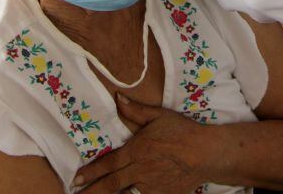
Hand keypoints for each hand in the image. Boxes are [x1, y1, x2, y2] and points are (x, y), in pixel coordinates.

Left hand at [72, 94, 206, 193]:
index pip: (107, 164)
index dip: (90, 173)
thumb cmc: (183, 131)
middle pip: (110, 184)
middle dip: (91, 191)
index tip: (76, 179)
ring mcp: (150, 185)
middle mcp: (139, 170)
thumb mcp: (159, 116)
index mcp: (137, 150)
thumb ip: (136, 111)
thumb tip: (118, 97)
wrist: (207, 153)